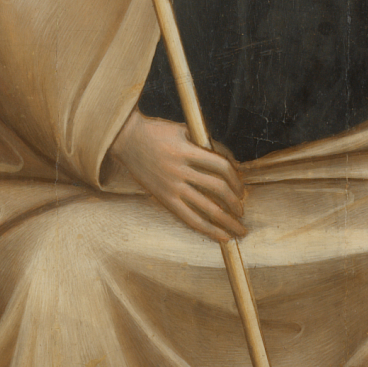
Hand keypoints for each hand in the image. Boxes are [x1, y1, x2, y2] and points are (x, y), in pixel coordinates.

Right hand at [108, 111, 245, 244]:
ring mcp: (171, 186)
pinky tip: (220, 236)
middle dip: (235, 202)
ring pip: (207, 208)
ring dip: (227, 221)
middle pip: (217, 188)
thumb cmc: (157, 132)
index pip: (220, 166)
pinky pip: (189, 218)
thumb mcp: (184, 130)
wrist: (126, 139)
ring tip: (238, 230)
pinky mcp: (164, 198)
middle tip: (242, 211)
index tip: (241, 188)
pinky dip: (207, 229)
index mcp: (187, 150)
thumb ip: (207, 144)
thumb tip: (232, 164)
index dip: (236, 178)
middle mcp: (180, 170)